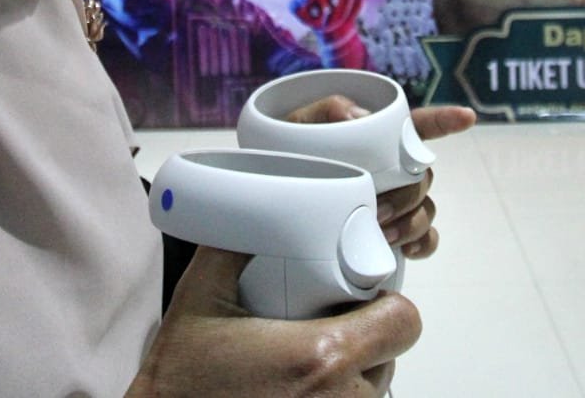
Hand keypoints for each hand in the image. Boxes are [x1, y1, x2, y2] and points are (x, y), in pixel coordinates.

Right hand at [129, 246, 419, 396]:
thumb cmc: (181, 377)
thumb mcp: (200, 293)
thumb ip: (232, 241)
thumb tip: (253, 204)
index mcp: (320, 356)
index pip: (403, 323)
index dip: (389, 307)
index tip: (363, 300)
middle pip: (389, 358)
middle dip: (365, 340)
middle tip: (325, 326)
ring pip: (371, 391)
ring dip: (351, 376)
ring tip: (307, 362)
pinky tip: (296, 388)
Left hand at [285, 98, 475, 256]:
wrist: (270, 209)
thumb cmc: (282, 161)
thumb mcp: (292, 129)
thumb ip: (323, 112)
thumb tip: (359, 117)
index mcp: (376, 140)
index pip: (416, 126)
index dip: (444, 120)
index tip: (467, 117)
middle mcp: (393, 171)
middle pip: (423, 178)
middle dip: (406, 196)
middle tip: (376, 212)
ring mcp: (397, 204)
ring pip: (425, 210)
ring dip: (410, 223)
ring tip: (380, 236)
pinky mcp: (393, 235)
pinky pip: (426, 240)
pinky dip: (422, 244)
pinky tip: (405, 250)